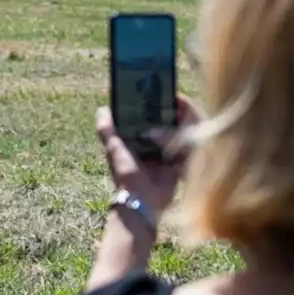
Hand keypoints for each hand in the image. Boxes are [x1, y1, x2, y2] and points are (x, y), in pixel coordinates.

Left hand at [96, 95, 200, 214]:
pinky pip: (185, 149)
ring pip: (173, 135)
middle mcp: (148, 147)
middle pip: (159, 126)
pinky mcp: (177, 164)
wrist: (144, 200)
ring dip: (177, 126)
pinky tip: (193, 128)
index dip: (147, 109)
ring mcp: (163, 155)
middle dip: (165, 116)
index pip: (141, 120)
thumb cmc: (125, 174)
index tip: (155, 94)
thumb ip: (107, 130)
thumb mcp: (113, 148)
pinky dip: (187, 141)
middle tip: (174, 100)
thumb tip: (101, 109)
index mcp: (133, 143)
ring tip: (185, 112)